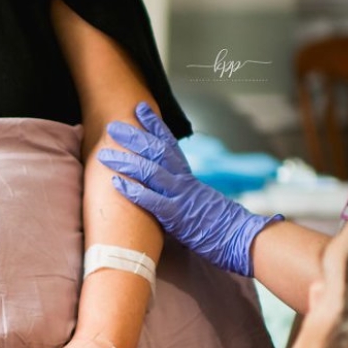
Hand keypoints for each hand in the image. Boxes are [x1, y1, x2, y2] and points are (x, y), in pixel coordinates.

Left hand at [98, 101, 281, 276]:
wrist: (243, 238)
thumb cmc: (222, 224)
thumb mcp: (201, 201)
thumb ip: (184, 193)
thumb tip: (167, 192)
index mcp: (190, 176)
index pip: (170, 143)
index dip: (154, 125)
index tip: (140, 109)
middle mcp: (184, 181)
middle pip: (156, 151)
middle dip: (133, 137)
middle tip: (112, 126)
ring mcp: (181, 196)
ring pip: (150, 172)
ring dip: (126, 161)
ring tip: (104, 153)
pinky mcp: (177, 217)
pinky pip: (152, 201)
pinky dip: (133, 191)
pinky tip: (116, 183)